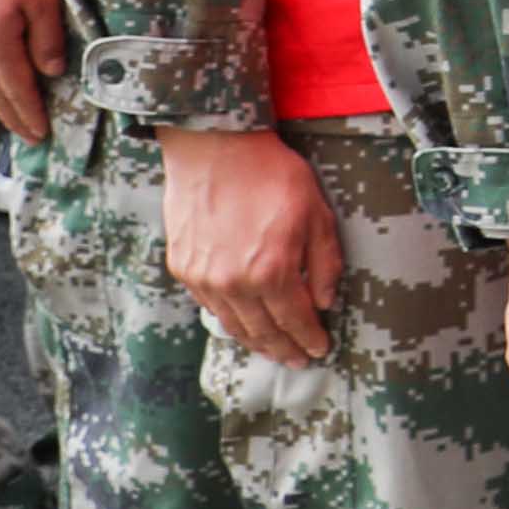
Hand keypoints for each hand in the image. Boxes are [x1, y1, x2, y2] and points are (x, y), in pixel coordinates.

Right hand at [156, 124, 339, 367]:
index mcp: (271, 271)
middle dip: (283, 349)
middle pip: (262, 330)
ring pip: (232, 324)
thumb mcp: (317, 213)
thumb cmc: (272, 175)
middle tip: (298, 361)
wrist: (215, 148)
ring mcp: (203, 277)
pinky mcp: (182, 267)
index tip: (320, 350)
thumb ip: (325, 262)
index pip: (295, 320)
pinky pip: (209, 305)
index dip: (310, 339)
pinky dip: (228, 319)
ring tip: (272, 349)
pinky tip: (241, 323)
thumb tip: (325, 302)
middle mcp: (233, 282)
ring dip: (254, 341)